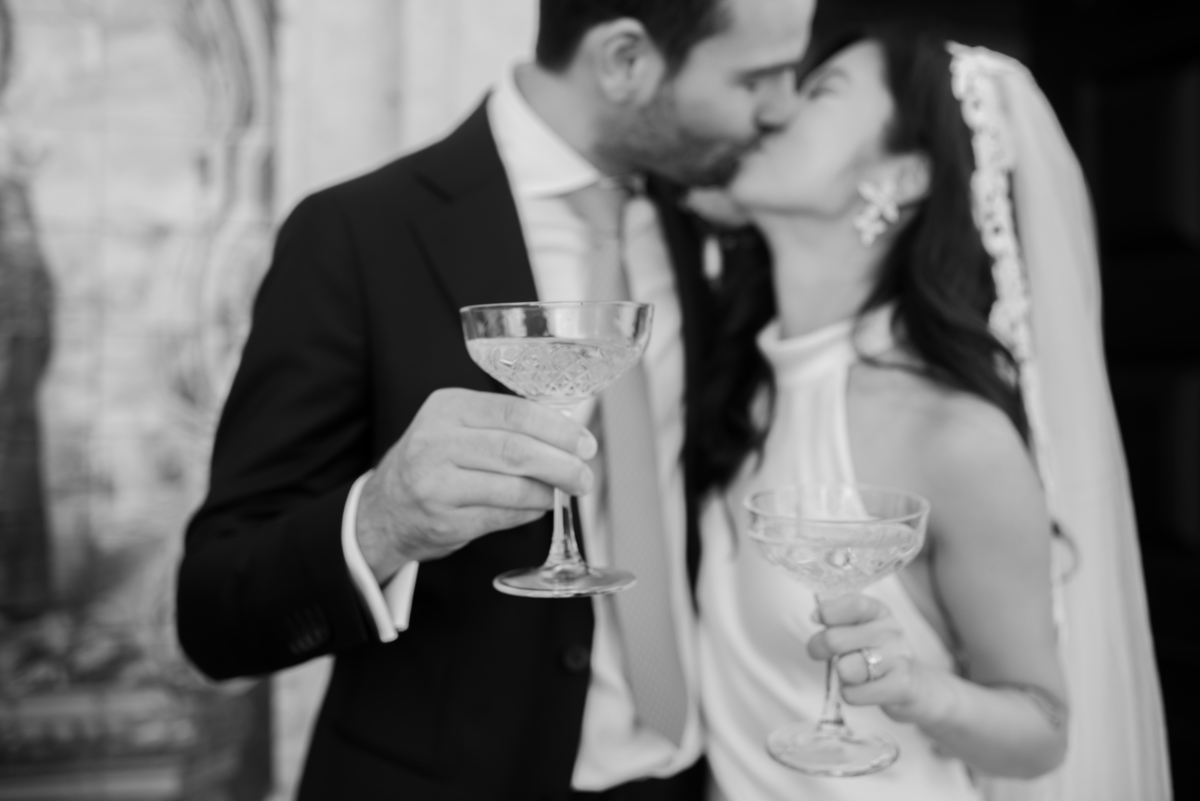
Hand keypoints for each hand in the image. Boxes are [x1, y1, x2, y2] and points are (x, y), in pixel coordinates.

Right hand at [355, 388, 596, 581]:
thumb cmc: (435, 461)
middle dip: (561, 464)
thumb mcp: (456, 425)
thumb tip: (569, 435)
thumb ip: (503, 424)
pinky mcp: (444, 520)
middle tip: (584, 476)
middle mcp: (436, 441)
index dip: (558, 429)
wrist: (383, 509)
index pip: (515, 411)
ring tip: (563, 492)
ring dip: (548, 492)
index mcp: (448, 407)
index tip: (585, 443)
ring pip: (512, 486)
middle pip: (516, 450)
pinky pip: (501, 515)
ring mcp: (437, 483)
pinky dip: (529, 512)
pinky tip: (538, 507)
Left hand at [806, 593, 951, 724]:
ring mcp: (898, 658)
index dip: (828, 612)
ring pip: (844, 669)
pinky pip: (853, 694)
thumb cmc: (878, 655)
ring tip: (853, 674)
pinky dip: (850, 694)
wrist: (915, 687)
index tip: (817, 619)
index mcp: (879, 611)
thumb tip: (816, 616)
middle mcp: (892, 631)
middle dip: (818, 649)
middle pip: (835, 639)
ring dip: (840, 675)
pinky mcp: (900, 686)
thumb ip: (840, 621)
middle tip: (822, 654)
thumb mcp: (863, 629)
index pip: (854, 604)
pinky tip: (863, 689)